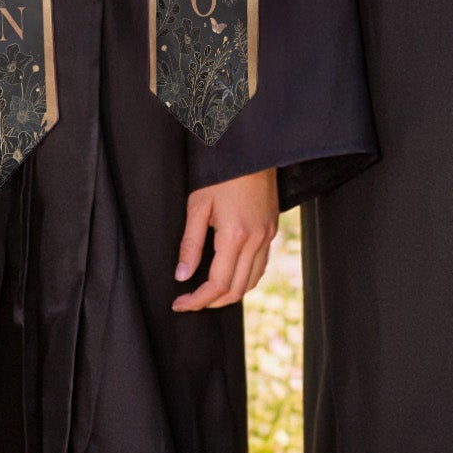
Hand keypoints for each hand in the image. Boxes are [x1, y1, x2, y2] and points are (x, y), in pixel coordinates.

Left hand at [171, 167, 278, 311]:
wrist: (252, 150)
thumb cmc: (222, 173)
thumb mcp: (198, 205)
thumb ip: (190, 244)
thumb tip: (182, 275)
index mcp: (235, 235)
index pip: (217, 284)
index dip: (197, 300)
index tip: (180, 303)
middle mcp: (256, 239)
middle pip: (236, 288)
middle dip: (212, 302)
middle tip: (190, 301)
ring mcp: (267, 234)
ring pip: (252, 280)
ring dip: (230, 293)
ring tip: (208, 293)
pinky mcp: (272, 228)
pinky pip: (261, 264)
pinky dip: (245, 278)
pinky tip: (230, 274)